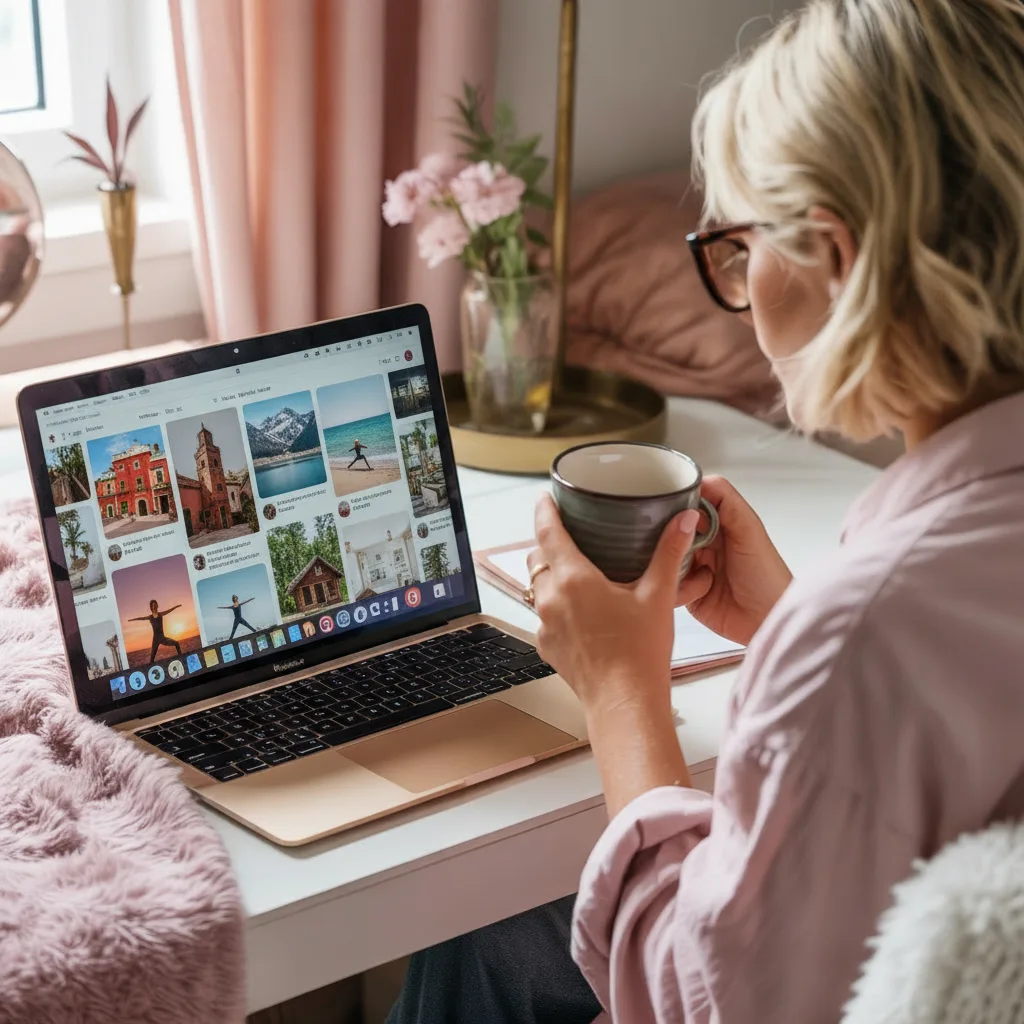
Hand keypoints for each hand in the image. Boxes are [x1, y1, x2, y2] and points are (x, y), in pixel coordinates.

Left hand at [528, 495, 699, 717]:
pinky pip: (543, 615)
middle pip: (538, 557)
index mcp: (574, 579)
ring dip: (552, 576)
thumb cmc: (641, 653)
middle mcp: (551, 599)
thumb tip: (684, 519)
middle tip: (572, 537)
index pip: (546, 530)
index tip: (546, 498)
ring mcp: (545, 625)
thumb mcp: (658, 596)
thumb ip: (669, 553)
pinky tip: (582, 611)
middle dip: (550, 544)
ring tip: (579, 573)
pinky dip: (556, 606)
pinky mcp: (547, 646)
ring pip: (537, 587)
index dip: (545, 510)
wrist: (625, 703)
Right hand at [676, 475, 791, 644]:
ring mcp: (693, 568)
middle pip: (671, 529)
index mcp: (720, 523)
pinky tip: (693, 591)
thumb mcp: (750, 531)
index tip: (664, 504)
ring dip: (672, 564)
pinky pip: (665, 584)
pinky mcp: (685, 593)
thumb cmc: (768, 577)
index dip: (676, 502)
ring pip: (664, 556)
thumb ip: (727, 502)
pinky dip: (674, 587)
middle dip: (667, 535)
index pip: (689, 502)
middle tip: (673, 542)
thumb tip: (699, 480)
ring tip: (692, 571)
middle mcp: (704, 543)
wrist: (767, 622)